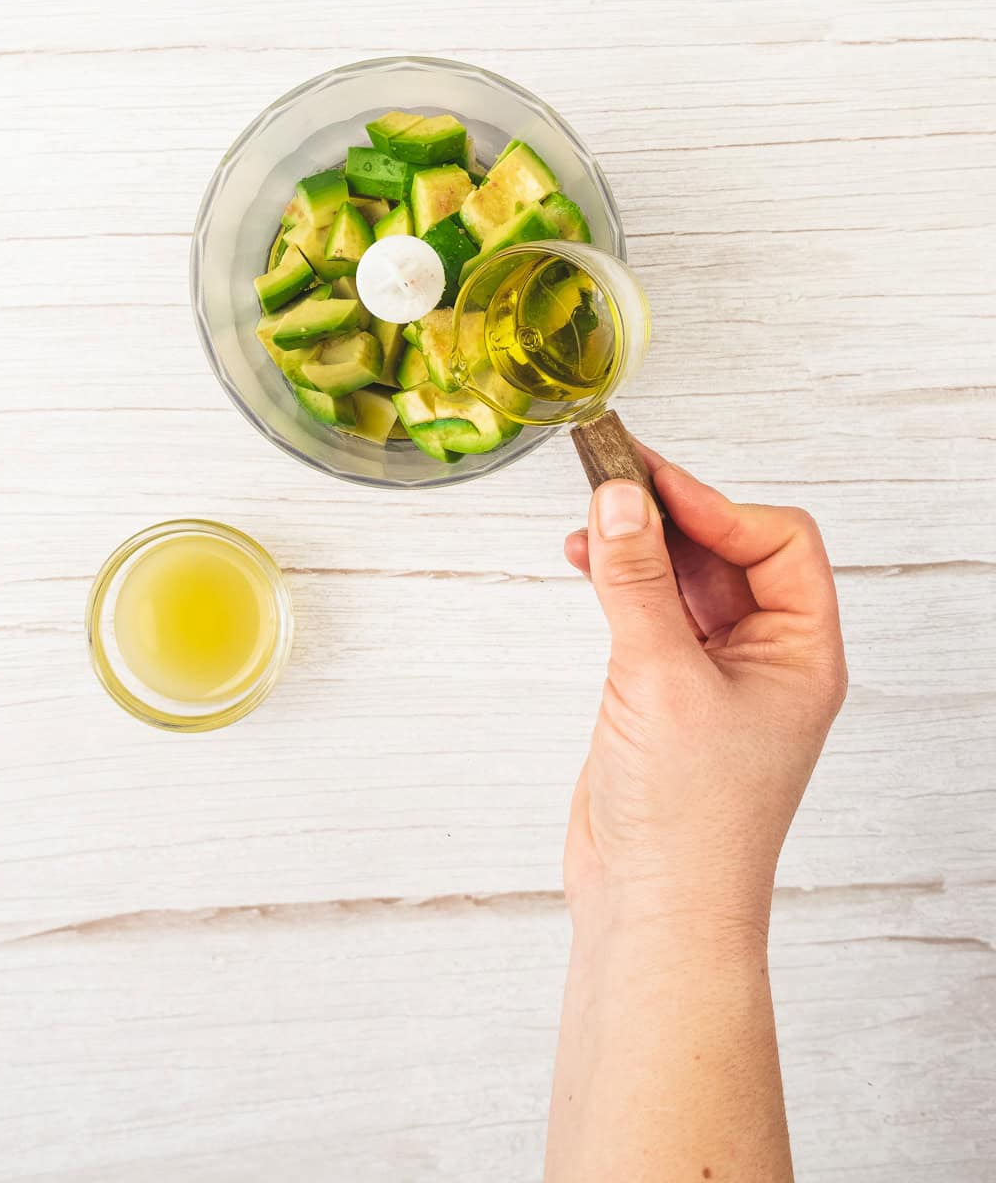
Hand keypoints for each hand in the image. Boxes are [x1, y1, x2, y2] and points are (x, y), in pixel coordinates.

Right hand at [562, 447, 846, 937]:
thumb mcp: (660, 681)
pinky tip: (584, 560)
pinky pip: (647, 609)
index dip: (718, 506)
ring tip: (587, 520)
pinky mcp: (664, 689)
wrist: (651, 911)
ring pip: (681, 576)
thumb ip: (636, 583)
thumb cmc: (690, 824)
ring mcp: (713, 673)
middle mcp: (766, 657)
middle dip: (670, 513)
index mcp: (802, 654)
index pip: (778, 542)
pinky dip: (616, 578)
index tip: (652, 483)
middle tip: (610, 474)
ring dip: (636, 542)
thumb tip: (621, 498)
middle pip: (727, 549)